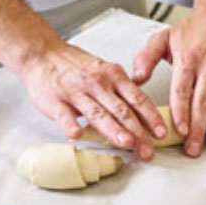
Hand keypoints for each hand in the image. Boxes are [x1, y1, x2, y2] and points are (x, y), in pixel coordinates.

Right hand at [20, 42, 167, 159]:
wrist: (43, 54)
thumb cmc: (75, 65)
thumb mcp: (104, 70)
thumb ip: (121, 88)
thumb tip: (142, 107)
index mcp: (113, 76)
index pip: (137, 98)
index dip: (151, 116)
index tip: (161, 132)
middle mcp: (98, 83)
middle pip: (121, 110)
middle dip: (137, 132)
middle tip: (148, 150)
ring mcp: (76, 93)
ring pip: (98, 114)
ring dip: (113, 130)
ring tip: (126, 143)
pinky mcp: (55, 101)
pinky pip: (63, 115)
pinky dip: (70, 125)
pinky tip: (77, 135)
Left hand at [132, 7, 205, 155]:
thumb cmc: (194, 27)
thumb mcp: (164, 37)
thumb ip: (146, 58)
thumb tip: (136, 79)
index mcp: (188, 59)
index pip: (183, 91)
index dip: (181, 113)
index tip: (179, 130)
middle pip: (203, 102)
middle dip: (198, 128)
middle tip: (193, 149)